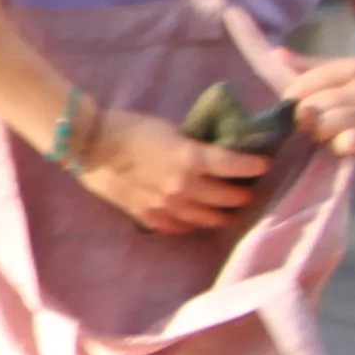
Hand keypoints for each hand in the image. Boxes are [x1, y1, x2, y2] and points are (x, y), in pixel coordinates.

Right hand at [67, 99, 266, 236]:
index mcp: (192, 159)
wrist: (90, 145)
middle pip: (227, 197)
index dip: (254, 165)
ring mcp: (168, 206)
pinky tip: (195, 221)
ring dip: (222, 215)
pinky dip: (191, 224)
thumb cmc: (129, 127)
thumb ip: (192, 146)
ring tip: (229, 213)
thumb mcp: (170, 129)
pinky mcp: (149, 216)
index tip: (265, 164)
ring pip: (207, 218)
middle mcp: (185, 186)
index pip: (236, 165)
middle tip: (248, 192)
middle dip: (242, 194)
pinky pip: (179, 227)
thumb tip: (209, 155)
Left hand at [275, 53, 354, 163]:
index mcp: (352, 68)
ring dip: (319, 133)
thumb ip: (308, 67)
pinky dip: (340, 144)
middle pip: (312, 106)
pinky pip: (351, 142)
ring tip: (324, 134)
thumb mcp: (343, 73)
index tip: (291, 107)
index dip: (291, 99)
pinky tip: (341, 144)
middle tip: (308, 124)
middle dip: (303, 118)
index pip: (305, 83)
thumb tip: (276, 55)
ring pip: (327, 124)